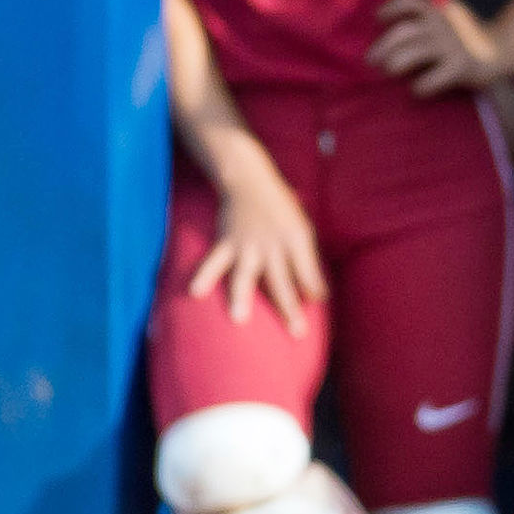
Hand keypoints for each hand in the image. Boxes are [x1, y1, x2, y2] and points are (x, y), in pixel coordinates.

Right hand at [188, 140, 325, 334]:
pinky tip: (195, 292)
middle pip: (282, 281)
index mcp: (296, 239)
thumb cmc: (281, 211)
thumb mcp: (301, 230)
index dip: (314, 289)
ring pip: (245, 274)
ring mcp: (247, 245)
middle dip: (290, 307)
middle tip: (297, 332)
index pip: (308, 271)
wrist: (250, 180)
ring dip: (242, 296)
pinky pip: (214, 261)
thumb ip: (307, 262)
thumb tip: (317, 296)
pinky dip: (204, 276)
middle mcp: (272, 244)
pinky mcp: (226, 242)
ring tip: (239, 319)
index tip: (318, 304)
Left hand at [369, 0, 501, 95]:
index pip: (411, 1)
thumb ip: (425, 17)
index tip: (379, 18)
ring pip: (413, 53)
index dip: (392, 8)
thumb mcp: (447, 17)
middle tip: (372, 60)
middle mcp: (443, 24)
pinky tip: (417, 89)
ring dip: (395, 63)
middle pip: (404, 32)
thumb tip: (385, 27)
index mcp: (438, 10)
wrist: (501, 51)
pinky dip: (420, 86)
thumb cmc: (464, 38)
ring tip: (389, 71)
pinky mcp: (460, 67)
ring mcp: (451, 45)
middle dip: (383, 47)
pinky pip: (431, 79)